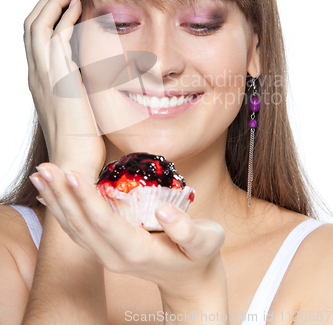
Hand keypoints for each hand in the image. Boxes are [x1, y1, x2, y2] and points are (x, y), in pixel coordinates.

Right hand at [24, 0, 105, 181]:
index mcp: (40, 79)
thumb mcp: (76, 103)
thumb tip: (91, 67)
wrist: (74, 160)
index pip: (34, 37)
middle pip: (30, 25)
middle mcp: (37, 74)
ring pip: (38, 26)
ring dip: (54, 2)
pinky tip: (80, 6)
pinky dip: (65, 18)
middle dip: (47, 0)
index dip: (47, 13)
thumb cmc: (79, 138)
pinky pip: (57, 39)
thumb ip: (77, 82)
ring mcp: (45, 76)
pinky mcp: (60, 79)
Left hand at [30, 163, 226, 306]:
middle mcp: (114, 256)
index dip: (87, 198)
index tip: (72, 174)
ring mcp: (106, 255)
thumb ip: (186, 230)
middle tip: (45, 168)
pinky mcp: (104, 249)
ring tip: (41, 176)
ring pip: (74, 227)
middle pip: (80, 224)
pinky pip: (77, 230)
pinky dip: (61, 211)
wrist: (190, 281)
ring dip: (55, 200)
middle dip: (61, 194)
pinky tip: (51, 195)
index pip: (105, 223)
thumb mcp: (205, 242)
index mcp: (136, 252)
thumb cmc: (199, 257)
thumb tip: (163, 209)